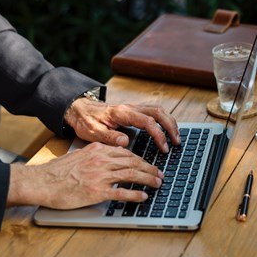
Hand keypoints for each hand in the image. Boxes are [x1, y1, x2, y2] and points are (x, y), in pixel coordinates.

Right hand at [8, 142, 163, 208]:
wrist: (42, 182)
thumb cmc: (56, 172)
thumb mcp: (79, 156)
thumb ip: (95, 156)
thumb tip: (109, 160)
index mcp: (97, 150)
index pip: (126, 152)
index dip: (140, 159)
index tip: (148, 164)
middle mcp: (101, 160)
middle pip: (133, 162)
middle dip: (149, 168)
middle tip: (159, 174)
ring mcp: (100, 176)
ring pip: (131, 174)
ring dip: (148, 179)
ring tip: (157, 183)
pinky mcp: (97, 192)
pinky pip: (122, 192)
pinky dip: (135, 194)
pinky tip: (144, 196)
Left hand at [64, 98, 179, 152]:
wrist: (78, 110)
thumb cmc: (85, 121)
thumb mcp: (92, 132)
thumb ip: (109, 137)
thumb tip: (125, 142)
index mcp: (122, 113)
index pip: (148, 122)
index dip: (159, 135)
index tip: (164, 148)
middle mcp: (130, 108)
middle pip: (158, 112)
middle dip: (171, 126)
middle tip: (177, 142)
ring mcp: (133, 108)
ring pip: (158, 110)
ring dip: (169, 122)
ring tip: (176, 137)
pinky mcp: (133, 111)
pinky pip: (153, 112)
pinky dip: (163, 120)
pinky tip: (166, 131)